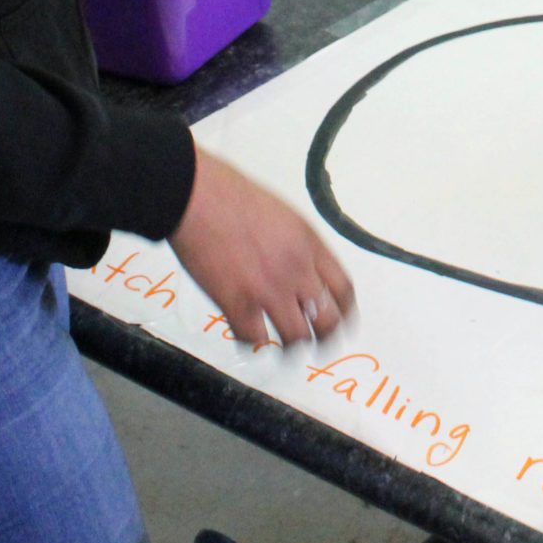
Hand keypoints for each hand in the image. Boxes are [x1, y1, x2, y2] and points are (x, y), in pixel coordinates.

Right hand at [169, 152, 355, 346]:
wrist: (197, 195)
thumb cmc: (232, 194)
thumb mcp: (283, 214)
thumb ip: (297, 245)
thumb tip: (302, 269)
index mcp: (309, 244)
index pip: (343, 289)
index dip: (345, 311)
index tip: (341, 320)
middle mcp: (296, 269)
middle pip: (327, 319)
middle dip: (325, 337)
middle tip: (318, 344)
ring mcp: (268, 289)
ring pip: (295, 337)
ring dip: (291, 346)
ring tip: (284, 348)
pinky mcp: (236, 303)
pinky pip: (254, 340)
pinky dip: (253, 342)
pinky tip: (249, 336)